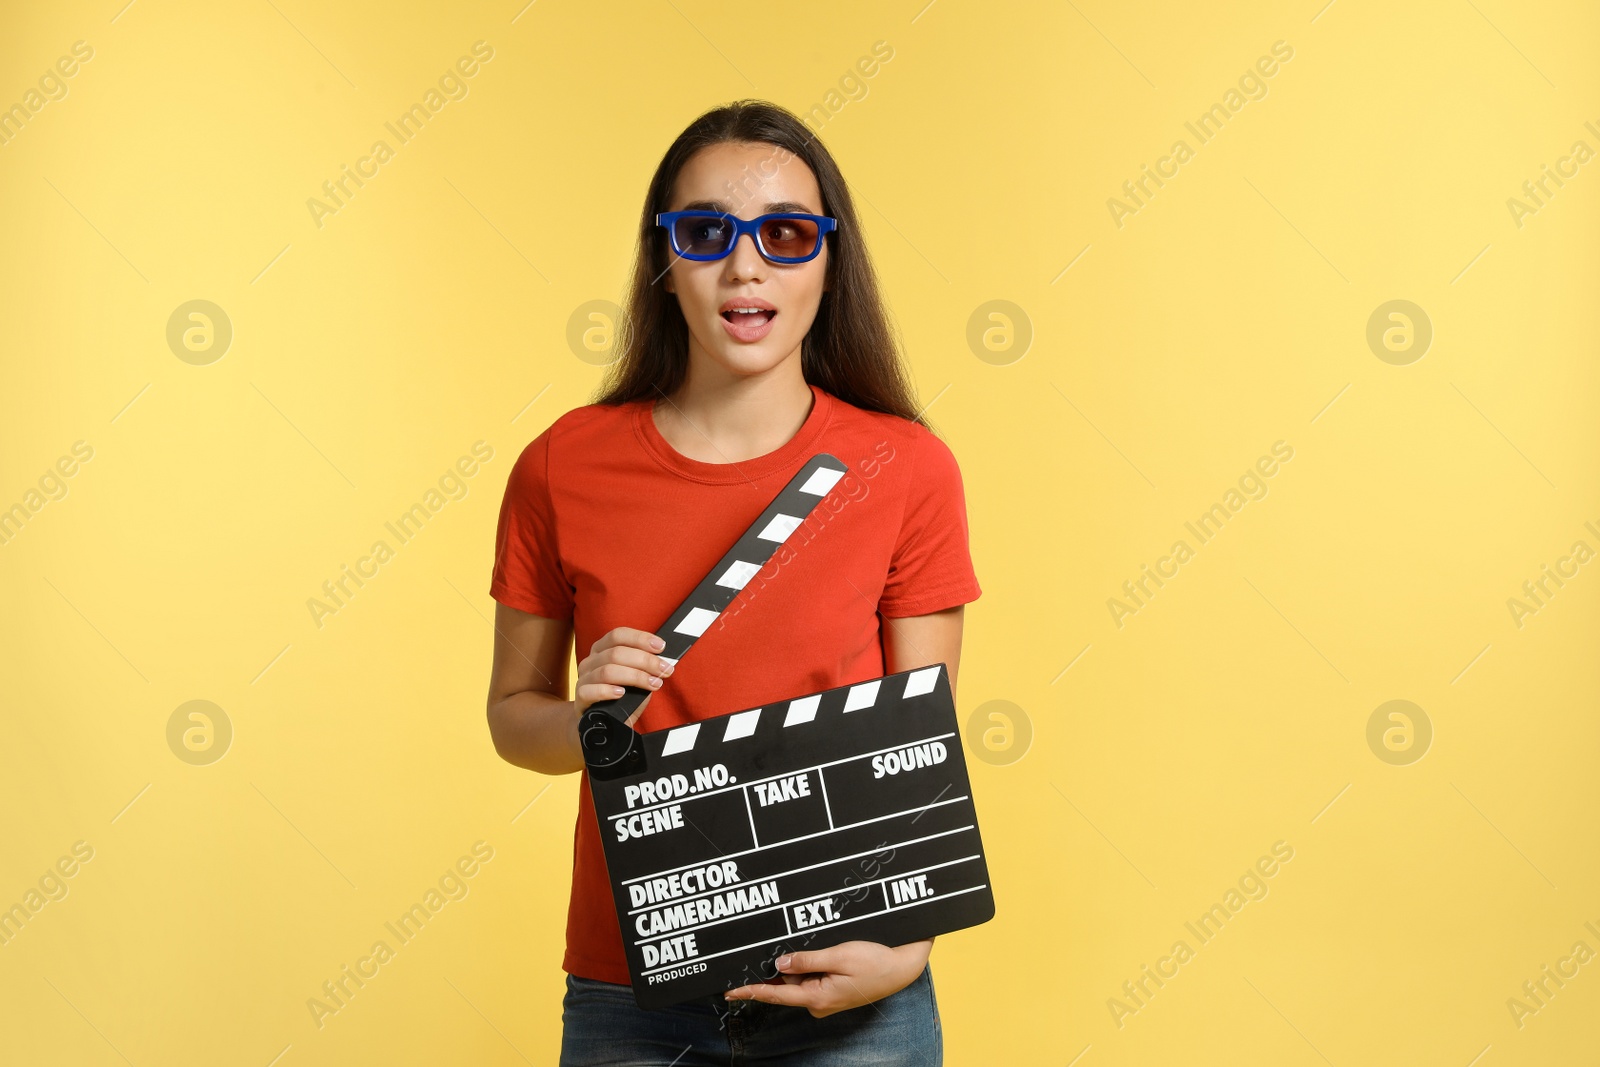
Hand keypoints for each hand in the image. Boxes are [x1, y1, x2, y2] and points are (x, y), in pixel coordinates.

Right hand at [574, 626, 674, 727]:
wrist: (603, 724)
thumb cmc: (622, 698)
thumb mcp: (635, 679)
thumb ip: (644, 668)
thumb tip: (663, 662)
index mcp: (601, 650)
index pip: (618, 635)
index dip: (640, 638)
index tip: (661, 647)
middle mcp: (590, 661)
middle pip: (616, 653)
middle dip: (645, 660)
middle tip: (665, 670)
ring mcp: (583, 680)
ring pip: (607, 671)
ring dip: (635, 676)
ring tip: (653, 684)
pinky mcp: (580, 699)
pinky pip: (590, 691)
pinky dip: (608, 691)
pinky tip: (622, 693)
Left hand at [723, 939, 932, 1017]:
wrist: (902, 968)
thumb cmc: (875, 962)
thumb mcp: (839, 956)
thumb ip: (806, 960)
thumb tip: (779, 966)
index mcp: (817, 997)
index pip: (775, 996)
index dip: (750, 991)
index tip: (729, 991)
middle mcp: (818, 1003)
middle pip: (786, 984)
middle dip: (781, 966)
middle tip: (781, 948)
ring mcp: (826, 999)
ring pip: (799, 979)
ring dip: (799, 963)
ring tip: (819, 946)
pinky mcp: (833, 991)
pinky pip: (812, 978)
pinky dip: (809, 965)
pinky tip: (818, 951)